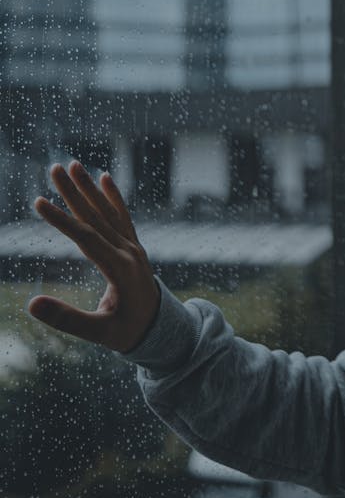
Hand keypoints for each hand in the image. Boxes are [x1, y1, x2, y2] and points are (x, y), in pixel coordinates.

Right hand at [28, 161, 160, 352]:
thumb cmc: (127, 333)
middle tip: (54, 167)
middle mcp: (129, 251)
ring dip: (90, 188)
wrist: (161, 330)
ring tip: (74, 164)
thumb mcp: (98, 332)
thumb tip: (31, 304)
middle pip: (96, 217)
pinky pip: (123, 217)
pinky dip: (114, 197)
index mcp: (120, 269)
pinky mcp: (134, 246)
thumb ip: (66, 319)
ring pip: (108, 212)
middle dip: (73, 191)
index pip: (86, 238)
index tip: (39, 202)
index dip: (62, 220)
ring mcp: (133, 246)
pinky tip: (106, 178)